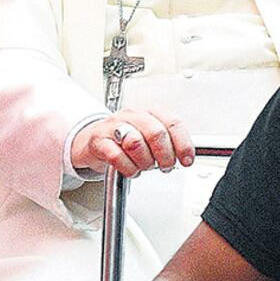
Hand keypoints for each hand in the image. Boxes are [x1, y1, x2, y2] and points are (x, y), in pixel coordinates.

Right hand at [72, 108, 194, 177]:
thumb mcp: (149, 135)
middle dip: (165, 155)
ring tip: (144, 166)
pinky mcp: (99, 141)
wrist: (92, 139)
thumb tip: (187, 155)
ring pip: (136, 143)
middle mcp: (132, 115)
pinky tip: (131, 169)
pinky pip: (117, 156)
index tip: (187, 160)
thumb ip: (169, 141)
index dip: (183, 144)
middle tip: (165, 166)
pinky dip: (128, 168)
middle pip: (156, 133)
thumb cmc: (125, 138)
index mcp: (149, 110)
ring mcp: (114, 126)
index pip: (173, 123)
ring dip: (145, 162)